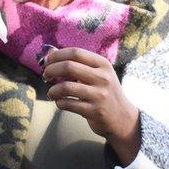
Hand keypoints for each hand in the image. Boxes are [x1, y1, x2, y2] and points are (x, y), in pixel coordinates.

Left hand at [43, 47, 140, 165]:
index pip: (75, 53)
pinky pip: (67, 104)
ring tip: (52, 93)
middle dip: (50, 70)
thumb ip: (74, 62)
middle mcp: (103, 78)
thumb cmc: (103, 91)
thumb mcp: (96, 73)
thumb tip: (49, 51)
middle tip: (46, 76)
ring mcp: (100, 95)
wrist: (122, 118)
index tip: (47, 62)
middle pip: (68, 67)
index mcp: (103, 65)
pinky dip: (59, 102)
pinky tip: (60, 102)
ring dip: (52, 90)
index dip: (56, 56)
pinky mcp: (94, 111)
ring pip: (65, 87)